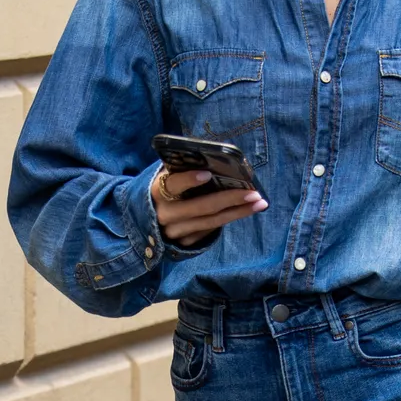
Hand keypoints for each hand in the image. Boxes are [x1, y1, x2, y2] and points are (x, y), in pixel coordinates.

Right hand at [152, 165, 267, 249]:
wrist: (141, 219)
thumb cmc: (159, 189)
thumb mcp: (162, 176)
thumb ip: (179, 168)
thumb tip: (210, 157)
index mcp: (156, 193)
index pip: (172, 185)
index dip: (189, 180)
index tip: (208, 173)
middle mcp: (164, 215)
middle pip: (202, 207)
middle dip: (230, 199)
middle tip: (254, 192)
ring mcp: (174, 232)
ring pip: (210, 222)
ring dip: (237, 212)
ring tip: (259, 203)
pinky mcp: (183, 243)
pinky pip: (209, 231)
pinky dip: (227, 219)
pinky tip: (244, 211)